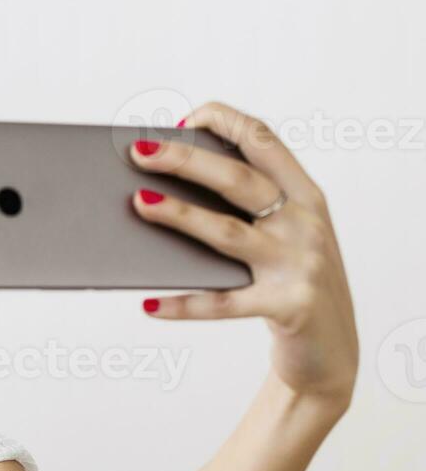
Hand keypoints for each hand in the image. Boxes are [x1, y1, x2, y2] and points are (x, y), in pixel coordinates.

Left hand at [128, 100, 358, 412]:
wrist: (331, 351)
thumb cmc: (290, 285)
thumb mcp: (284, 238)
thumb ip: (244, 211)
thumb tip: (162, 188)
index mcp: (307, 196)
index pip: (266, 142)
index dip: (225, 123)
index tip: (185, 118)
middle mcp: (306, 224)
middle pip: (239, 181)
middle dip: (186, 160)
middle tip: (140, 151)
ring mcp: (299, 265)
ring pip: (228, 233)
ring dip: (180, 216)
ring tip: (138, 203)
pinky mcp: (287, 307)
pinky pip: (223, 304)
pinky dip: (183, 304)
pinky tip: (149, 304)